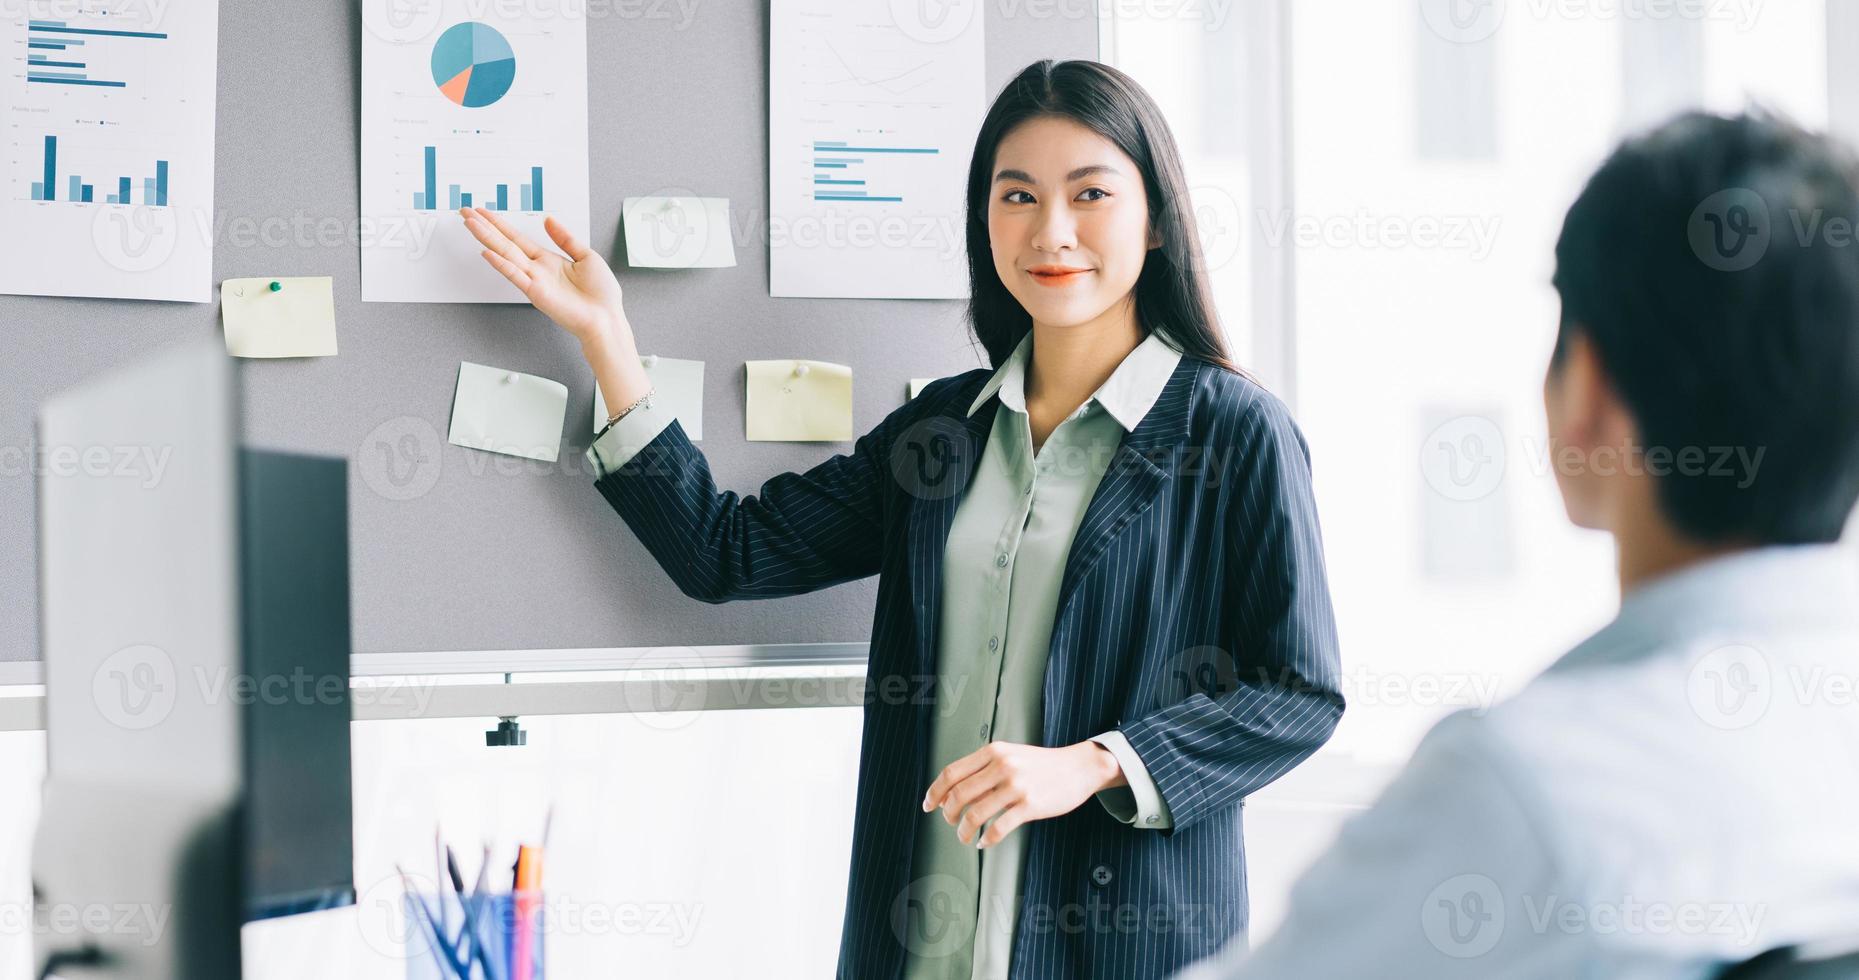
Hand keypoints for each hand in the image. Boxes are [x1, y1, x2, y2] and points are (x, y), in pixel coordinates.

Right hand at [461, 207, 625, 346]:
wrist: (606, 318)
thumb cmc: (600, 294)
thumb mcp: (586, 256)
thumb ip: (565, 238)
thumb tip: (549, 219)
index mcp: (548, 260)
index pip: (517, 238)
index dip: (500, 224)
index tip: (483, 212)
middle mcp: (537, 269)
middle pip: (505, 243)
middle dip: (485, 227)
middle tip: (466, 212)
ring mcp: (534, 281)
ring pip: (505, 254)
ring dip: (487, 238)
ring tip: (470, 224)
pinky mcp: (537, 293)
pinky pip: (515, 275)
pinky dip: (501, 264)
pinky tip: (487, 253)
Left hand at [921, 740, 1123, 848]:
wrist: (1079, 767)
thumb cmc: (1041, 765)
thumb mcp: (1010, 754)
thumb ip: (983, 768)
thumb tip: (951, 791)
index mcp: (993, 752)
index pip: (951, 773)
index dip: (935, 792)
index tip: (929, 806)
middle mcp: (1002, 766)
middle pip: (958, 795)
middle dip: (948, 814)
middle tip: (950, 822)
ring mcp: (1016, 786)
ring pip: (975, 815)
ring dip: (964, 831)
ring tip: (965, 837)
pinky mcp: (1030, 805)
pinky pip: (998, 828)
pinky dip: (986, 839)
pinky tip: (984, 842)